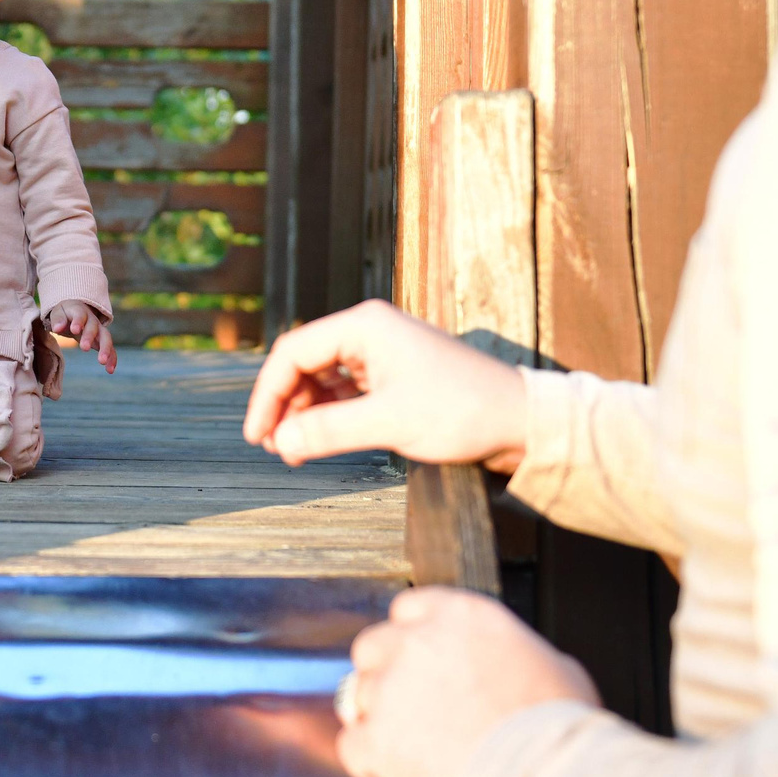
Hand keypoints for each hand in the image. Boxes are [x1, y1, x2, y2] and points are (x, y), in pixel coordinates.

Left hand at [45, 299, 115, 371]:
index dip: (78, 322)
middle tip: (84, 348)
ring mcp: (99, 330)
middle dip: (89, 337)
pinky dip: (112, 358)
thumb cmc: (65, 313)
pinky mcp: (102, 340)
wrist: (76, 310)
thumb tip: (57, 328)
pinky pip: (110, 348)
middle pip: (93, 327)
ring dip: (105, 349)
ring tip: (102, 362)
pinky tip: (110, 370)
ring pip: (105, 337)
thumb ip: (58, 320)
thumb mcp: (58, 313)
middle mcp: (92, 320)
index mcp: (80, 311)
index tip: (74, 330)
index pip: (80, 315)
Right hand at [243, 299, 527, 470]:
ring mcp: (382, 354)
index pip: (294, 352)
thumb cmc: (463, 412)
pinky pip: (346, 391)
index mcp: (365, 326)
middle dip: (284, 405)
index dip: (268, 394)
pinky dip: (329, 415)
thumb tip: (282, 440)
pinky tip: (319, 440)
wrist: (520, 421)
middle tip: (273, 446)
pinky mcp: (394, 376)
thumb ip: (329, 430)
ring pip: (323, 378)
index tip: (257, 434)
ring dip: (304, 413)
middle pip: (304, 363)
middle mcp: (370, 332)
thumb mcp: (389, 423)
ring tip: (293, 450)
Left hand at [335, 588, 596, 776]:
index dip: (412, 640)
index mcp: (459, 614)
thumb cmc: (558, 729)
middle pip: (373, 648)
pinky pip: (352, 746)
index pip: (409, 609)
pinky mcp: (376, 738)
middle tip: (414, 710)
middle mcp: (416, 641)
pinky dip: (371, 765)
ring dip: (381, 721)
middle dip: (386, 677)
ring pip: (359, 696)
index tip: (422, 664)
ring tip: (415, 752)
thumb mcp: (553, 666)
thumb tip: (518, 666)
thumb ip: (515, 654)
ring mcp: (390, 689)